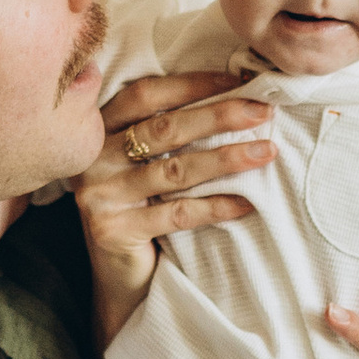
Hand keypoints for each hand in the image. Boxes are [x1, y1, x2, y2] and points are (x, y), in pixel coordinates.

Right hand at [77, 73, 275, 343]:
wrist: (118, 277)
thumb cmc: (141, 209)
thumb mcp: (142, 163)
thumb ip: (165, 130)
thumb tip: (234, 95)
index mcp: (98, 130)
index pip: (145, 94)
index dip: (192, 84)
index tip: (238, 80)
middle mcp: (92, 159)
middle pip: (163, 129)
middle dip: (218, 116)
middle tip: (263, 111)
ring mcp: (99, 196)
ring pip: (174, 171)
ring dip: (226, 159)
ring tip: (266, 152)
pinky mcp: (113, 231)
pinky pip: (176, 214)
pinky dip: (216, 206)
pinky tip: (247, 203)